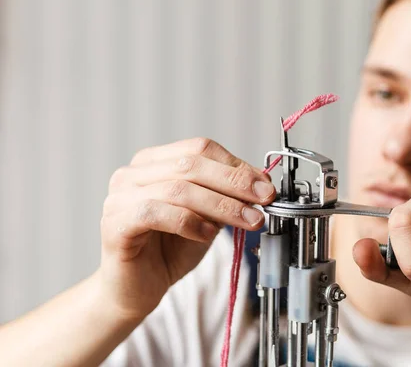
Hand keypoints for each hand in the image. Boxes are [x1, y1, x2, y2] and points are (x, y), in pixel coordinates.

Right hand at [98, 138, 275, 320]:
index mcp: (154, 162)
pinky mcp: (115, 224)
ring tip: (248, 220)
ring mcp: (119, 197)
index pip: (200, 149)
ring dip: (222, 205)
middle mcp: (132, 173)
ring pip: (178, 189)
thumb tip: (261, 182)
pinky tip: (208, 234)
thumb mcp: (208, 217)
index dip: (236, 165)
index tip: (265, 185)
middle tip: (265, 200)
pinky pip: (156, 213)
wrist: (136, 290)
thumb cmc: (170, 250)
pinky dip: (189, 222)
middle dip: (235, 183)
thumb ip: (226, 196)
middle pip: (191, 165)